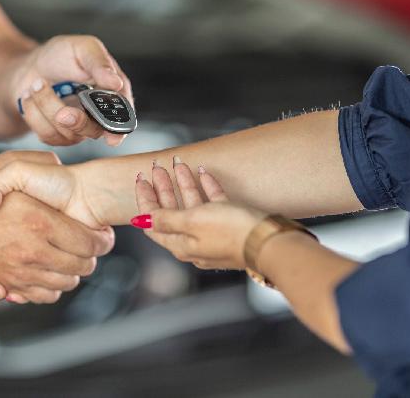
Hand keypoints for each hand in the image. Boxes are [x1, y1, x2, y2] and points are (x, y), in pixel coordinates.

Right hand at [0, 151, 114, 303]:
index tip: (103, 234)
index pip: (90, 243)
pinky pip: (43, 295)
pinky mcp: (8, 285)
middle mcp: (33, 252)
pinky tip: (50, 271)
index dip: (102, 240)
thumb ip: (40, 163)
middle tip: (89, 245)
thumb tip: (62, 169)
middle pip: (82, 266)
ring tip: (70, 256)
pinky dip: (53, 287)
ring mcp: (20, 272)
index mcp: (40, 222)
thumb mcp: (7, 164)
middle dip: (91, 256)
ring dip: (73, 271)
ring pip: (66, 283)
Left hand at [10, 35, 132, 146]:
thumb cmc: (60, 55)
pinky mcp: (57, 135)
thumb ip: (99, 63)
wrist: (30, 68)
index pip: (124, 117)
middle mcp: (99, 114)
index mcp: (113, 93)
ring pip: (67, 133)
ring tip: (37, 84)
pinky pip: (48, 135)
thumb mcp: (82, 48)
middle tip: (62, 111)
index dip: (119, 130)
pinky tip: (32, 98)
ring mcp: (78, 128)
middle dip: (77, 121)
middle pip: (94, 131)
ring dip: (46, 107)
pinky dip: (34, 114)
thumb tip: (116, 82)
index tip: (111, 137)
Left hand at [132, 157, 265, 269]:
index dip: (145, 199)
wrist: (269, 241)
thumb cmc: (231, 233)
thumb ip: (166, 219)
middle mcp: (194, 241)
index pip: (152, 221)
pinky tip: (203, 173)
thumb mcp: (192, 222)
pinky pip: (214, 203)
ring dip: (184, 184)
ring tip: (178, 164)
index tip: (141, 179)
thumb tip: (142, 221)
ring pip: (192, 205)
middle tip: (157, 169)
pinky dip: (207, 187)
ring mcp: (213, 233)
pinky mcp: (231, 225)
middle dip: (163, 188)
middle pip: (171, 212)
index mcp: (180, 244)